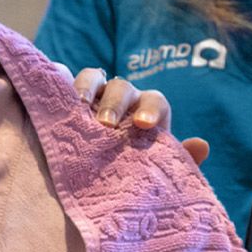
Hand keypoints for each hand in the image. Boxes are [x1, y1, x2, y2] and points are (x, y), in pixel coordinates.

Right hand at [64, 66, 209, 165]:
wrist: (100, 174)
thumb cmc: (133, 168)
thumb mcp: (154, 168)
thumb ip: (178, 159)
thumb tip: (201, 145)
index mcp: (148, 112)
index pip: (155, 101)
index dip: (151, 109)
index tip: (145, 125)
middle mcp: (122, 98)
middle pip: (123, 88)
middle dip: (115, 103)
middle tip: (106, 124)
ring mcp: (93, 94)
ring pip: (93, 77)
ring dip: (85, 89)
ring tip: (78, 108)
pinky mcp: (66, 95)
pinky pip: (61, 78)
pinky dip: (56, 78)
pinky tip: (50, 91)